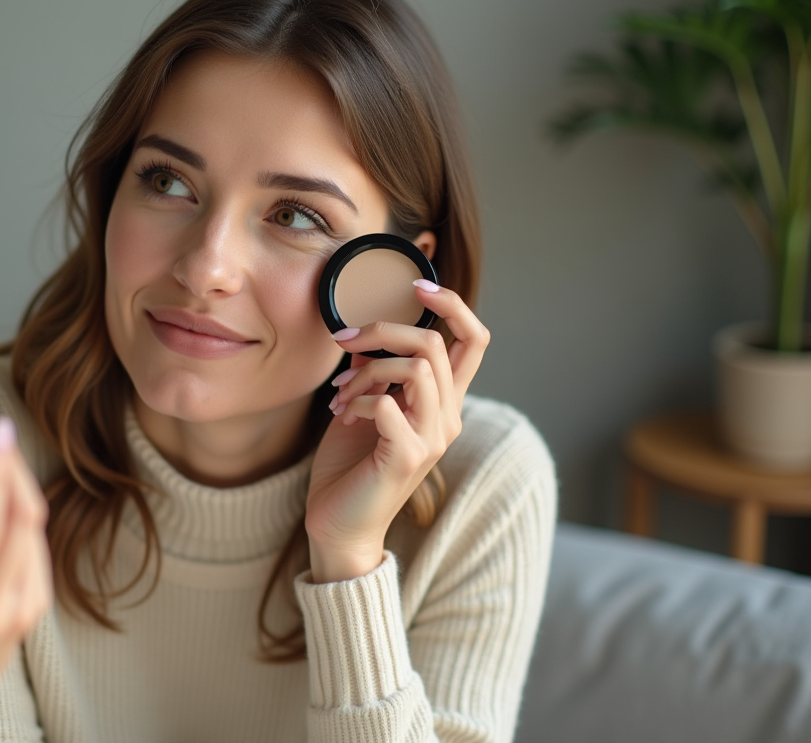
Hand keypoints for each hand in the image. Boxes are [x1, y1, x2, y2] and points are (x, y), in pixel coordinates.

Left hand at [306, 281, 488, 582]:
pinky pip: (388, 405)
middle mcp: (446, 418)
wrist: (337, 525)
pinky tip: (343, 414)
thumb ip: (376, 372)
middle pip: (436, 344)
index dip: (453, 305)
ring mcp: (430, 439)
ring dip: (367, 369)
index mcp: (442, 402)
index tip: (417, 285)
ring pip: (416, 368)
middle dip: (383, 330)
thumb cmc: (350, 466)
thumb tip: (364, 334)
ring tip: (339, 392)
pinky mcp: (406, 458)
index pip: (474, 340)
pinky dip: (358, 399)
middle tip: (344, 343)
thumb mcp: (366, 406)